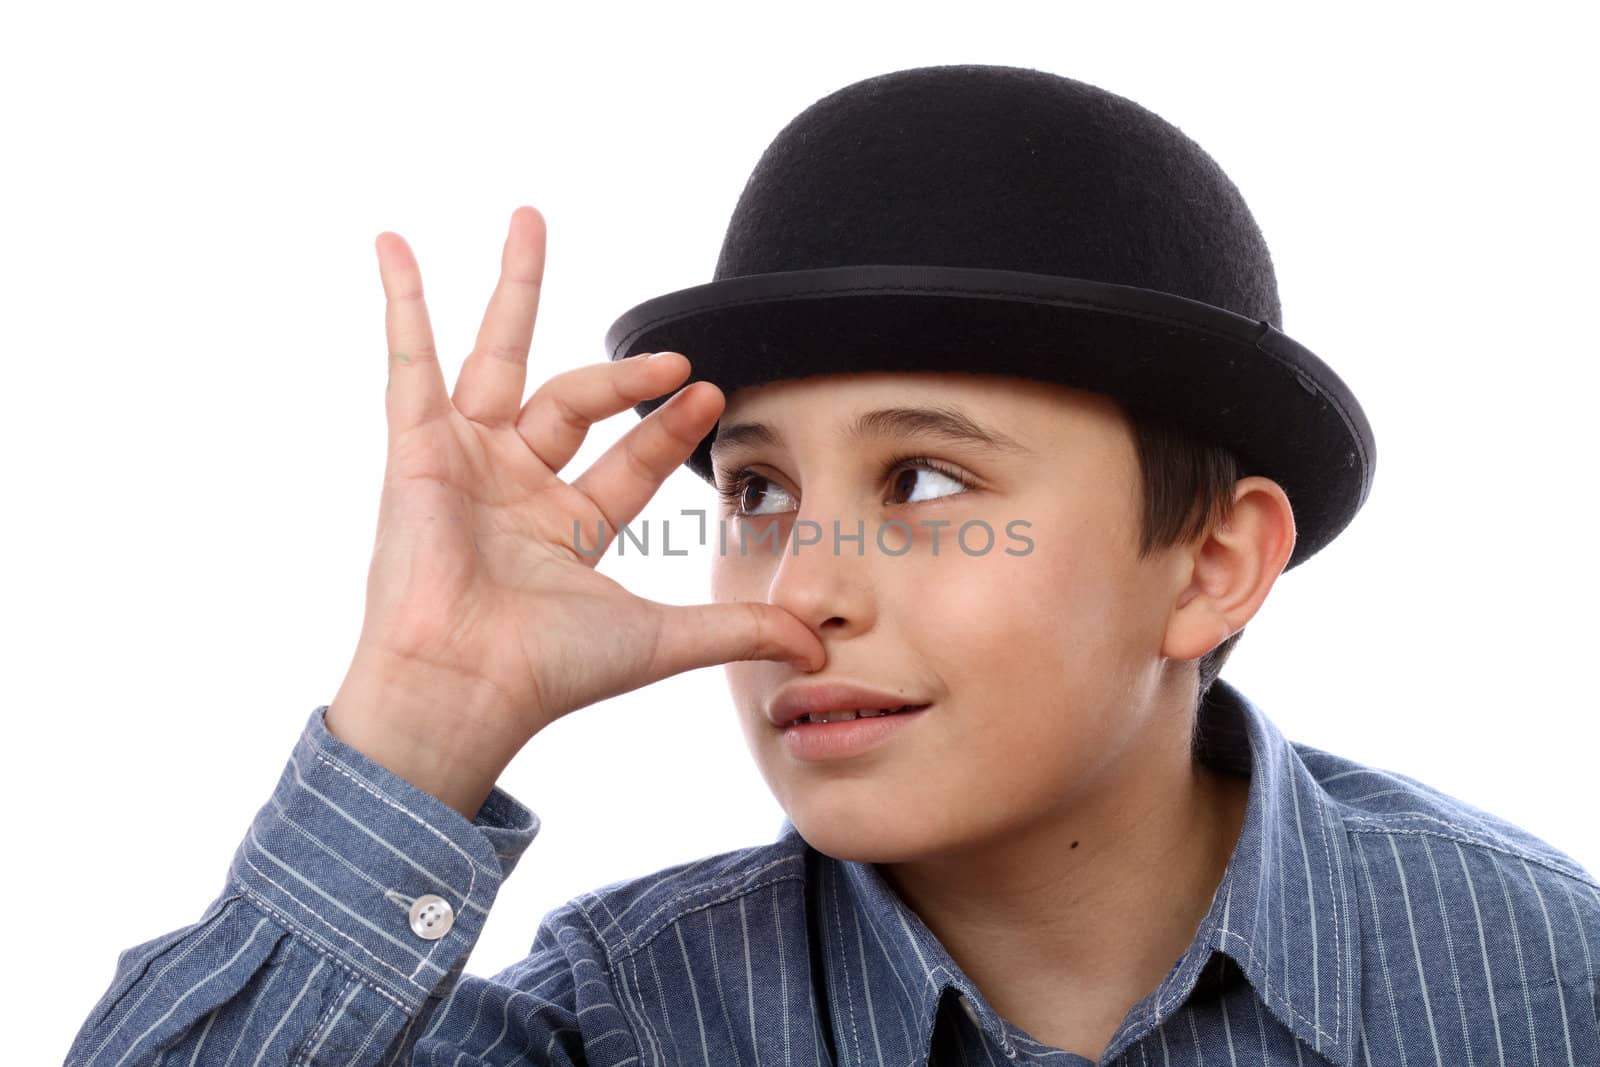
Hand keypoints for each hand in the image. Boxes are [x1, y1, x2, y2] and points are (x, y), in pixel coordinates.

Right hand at [326, 207, 821, 815]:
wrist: (464, 689)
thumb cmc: (546, 674)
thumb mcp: (660, 639)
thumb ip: (738, 629)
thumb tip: (818, 648)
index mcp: (566, 529)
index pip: (631, 460)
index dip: (672, 428)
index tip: (716, 395)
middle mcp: (515, 489)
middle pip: (572, 400)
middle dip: (624, 374)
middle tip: (676, 353)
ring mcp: (464, 462)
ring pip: (499, 358)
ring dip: (515, 289)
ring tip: (531, 218)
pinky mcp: (416, 447)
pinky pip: (410, 358)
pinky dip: (402, 302)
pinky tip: (394, 243)